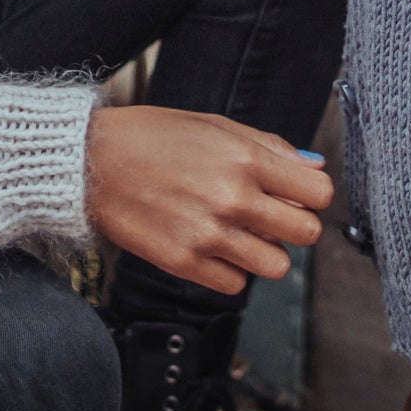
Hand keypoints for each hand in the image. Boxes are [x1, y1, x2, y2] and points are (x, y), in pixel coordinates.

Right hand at [84, 105, 331, 293]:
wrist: (92, 163)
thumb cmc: (154, 136)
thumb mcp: (216, 125)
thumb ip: (270, 148)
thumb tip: (313, 169)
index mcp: (245, 159)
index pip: (318, 194)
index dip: (310, 194)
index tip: (295, 193)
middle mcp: (232, 199)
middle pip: (305, 234)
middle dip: (294, 225)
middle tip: (270, 215)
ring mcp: (208, 235)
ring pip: (275, 266)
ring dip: (263, 250)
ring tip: (238, 231)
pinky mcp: (184, 264)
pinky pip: (236, 284)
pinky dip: (230, 269)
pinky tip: (211, 244)